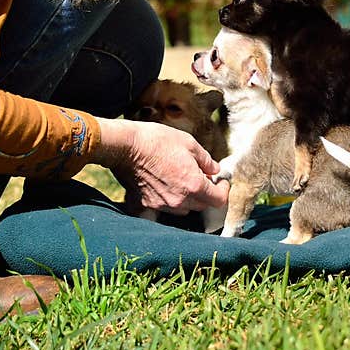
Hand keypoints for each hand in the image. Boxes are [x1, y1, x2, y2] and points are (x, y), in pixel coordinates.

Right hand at [93, 118, 229, 215]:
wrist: (125, 147)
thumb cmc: (157, 141)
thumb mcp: (189, 143)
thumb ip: (206, 160)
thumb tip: (215, 170)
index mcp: (194, 185)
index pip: (219, 200)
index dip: (223, 190)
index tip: (221, 182)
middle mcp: (180, 200)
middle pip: (202, 206)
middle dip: (207, 193)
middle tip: (203, 177)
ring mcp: (163, 205)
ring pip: (185, 208)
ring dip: (189, 197)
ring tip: (184, 180)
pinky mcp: (147, 205)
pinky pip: (166, 207)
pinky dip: (171, 198)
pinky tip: (167, 184)